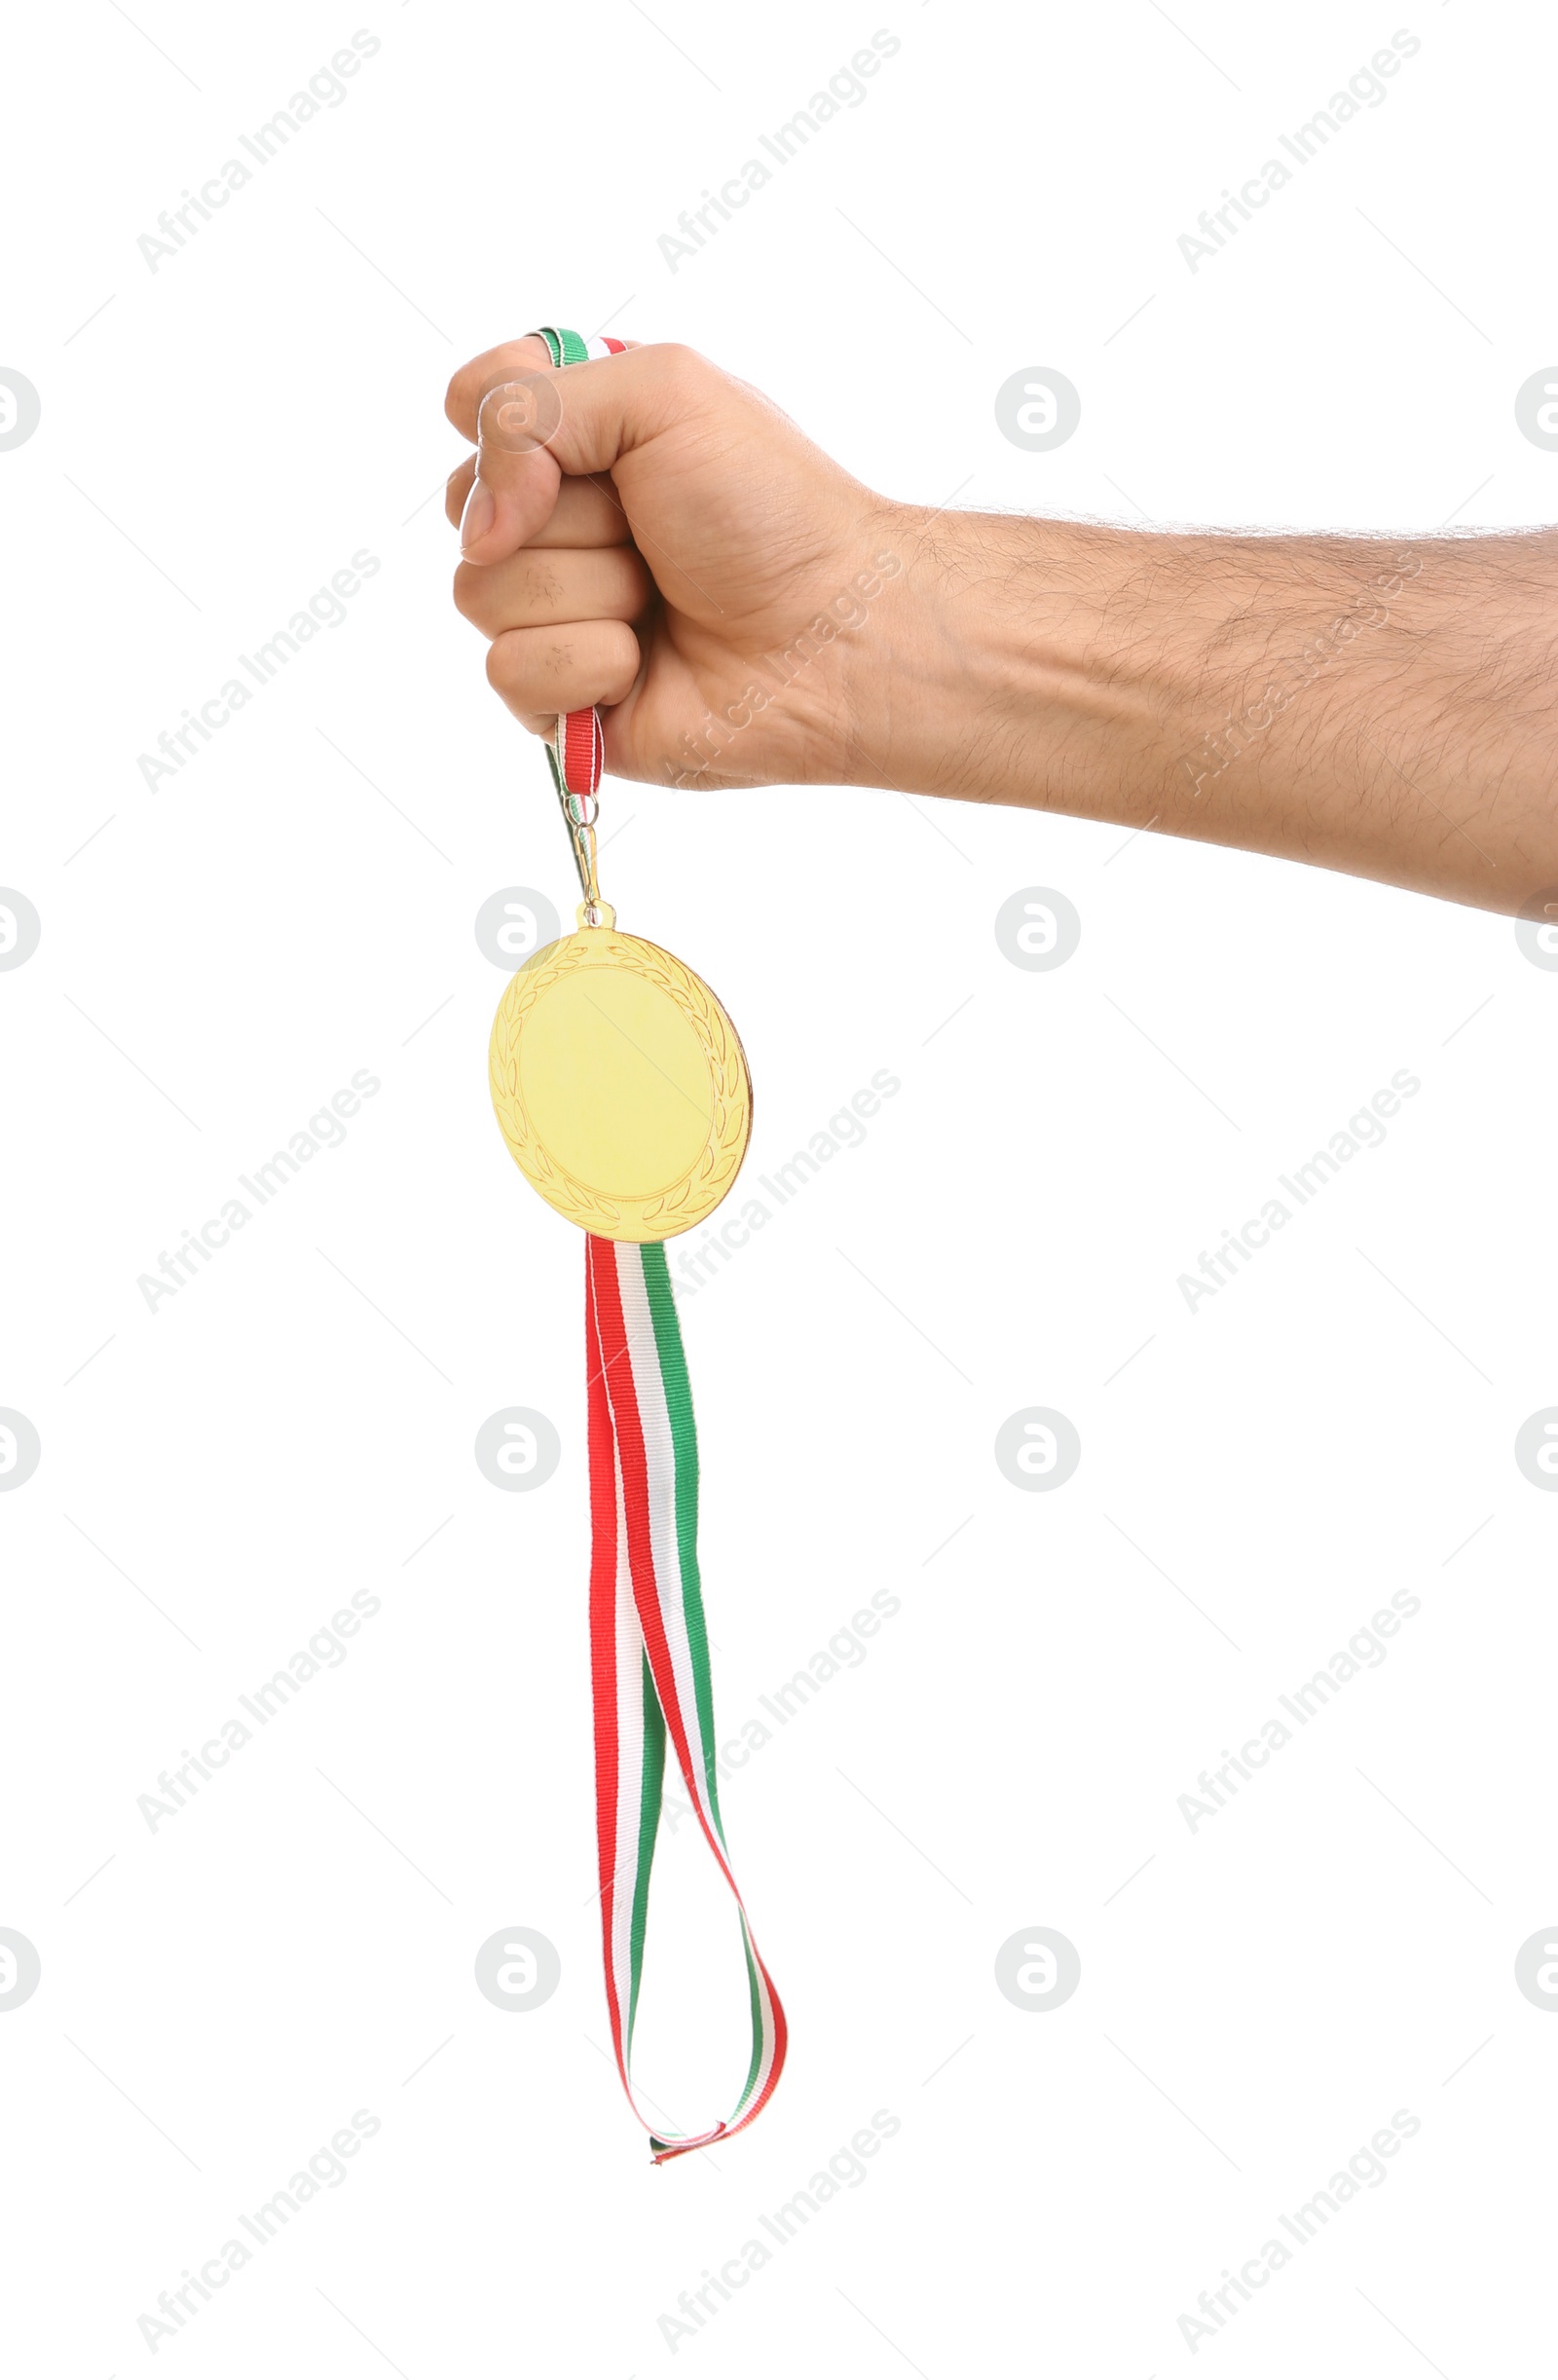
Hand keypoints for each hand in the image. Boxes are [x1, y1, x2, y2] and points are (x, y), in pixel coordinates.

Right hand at [445, 336, 909, 789]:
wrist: (833, 632)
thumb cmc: (771, 511)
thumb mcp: (662, 393)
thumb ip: (532, 404)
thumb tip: (477, 521)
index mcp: (585, 441)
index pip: (476, 406)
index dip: (507, 427)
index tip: (587, 445)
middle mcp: (560, 525)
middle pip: (468, 505)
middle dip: (567, 515)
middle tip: (652, 531)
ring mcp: (556, 615)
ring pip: (482, 594)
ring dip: (588, 590)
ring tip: (658, 600)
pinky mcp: (561, 701)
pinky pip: (508, 673)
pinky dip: (587, 664)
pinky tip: (646, 665)